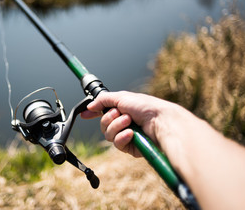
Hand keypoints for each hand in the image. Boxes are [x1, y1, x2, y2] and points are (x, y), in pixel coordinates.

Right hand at [81, 91, 197, 160]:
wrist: (161, 121)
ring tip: (130, 121)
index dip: (92, 113)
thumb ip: (103, 100)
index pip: (102, 112)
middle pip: (103, 125)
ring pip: (108, 135)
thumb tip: (90, 105)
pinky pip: (117, 144)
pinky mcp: (130, 147)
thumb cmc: (146, 107)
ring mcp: (126, 135)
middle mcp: (123, 123)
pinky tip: (131, 133)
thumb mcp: (122, 97)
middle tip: (120, 113)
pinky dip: (123, 137)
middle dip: (109, 118)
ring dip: (117, 126)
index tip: (83, 114)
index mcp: (122, 109)